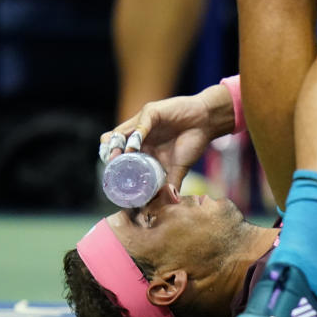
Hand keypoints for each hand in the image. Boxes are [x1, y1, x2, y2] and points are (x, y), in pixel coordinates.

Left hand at [98, 85, 229, 188]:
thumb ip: (172, 184)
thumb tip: (171, 203)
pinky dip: (136, 134)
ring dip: (115, 145)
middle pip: (112, 143)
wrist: (207, 123)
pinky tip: (135, 145)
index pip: (117, 155)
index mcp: (141, 147)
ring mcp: (143, 124)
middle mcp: (138, 135)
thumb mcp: (179, 168)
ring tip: (118, 157)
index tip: (113, 178)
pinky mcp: (151, 113)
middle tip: (113, 167)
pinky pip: (140, 123)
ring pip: (118, 132)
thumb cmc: (193, 142)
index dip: (112, 164)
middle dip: (109, 155)